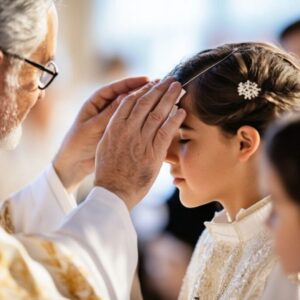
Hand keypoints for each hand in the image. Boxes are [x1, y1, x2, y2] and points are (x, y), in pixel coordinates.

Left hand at [53, 76, 148, 191]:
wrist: (74, 163)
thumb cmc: (78, 143)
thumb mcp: (93, 127)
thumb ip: (109, 113)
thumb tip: (126, 97)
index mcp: (96, 102)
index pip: (116, 88)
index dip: (131, 83)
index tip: (147, 80)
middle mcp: (105, 108)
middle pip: (125, 96)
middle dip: (141, 91)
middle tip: (158, 87)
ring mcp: (112, 119)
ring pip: (130, 109)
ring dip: (143, 104)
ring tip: (159, 100)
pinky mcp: (116, 131)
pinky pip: (130, 122)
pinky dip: (140, 119)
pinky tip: (153, 118)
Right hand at [94, 78, 185, 208]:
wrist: (112, 192)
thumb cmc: (108, 171)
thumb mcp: (105, 145)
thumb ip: (116, 130)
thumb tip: (125, 120)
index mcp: (114, 127)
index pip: (130, 101)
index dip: (144, 89)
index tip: (153, 83)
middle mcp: (127, 130)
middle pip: (145, 103)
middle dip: (159, 88)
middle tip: (171, 79)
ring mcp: (140, 141)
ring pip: (157, 113)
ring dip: (169, 98)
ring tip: (178, 87)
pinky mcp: (152, 153)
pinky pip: (165, 132)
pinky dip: (174, 120)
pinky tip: (182, 111)